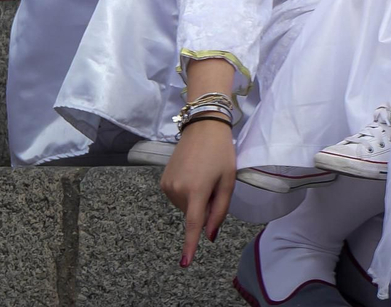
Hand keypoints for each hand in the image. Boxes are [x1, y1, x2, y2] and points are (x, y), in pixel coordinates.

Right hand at [160, 119, 234, 267]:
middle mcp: (177, 190)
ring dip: (196, 199)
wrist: (203, 127)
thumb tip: (209, 235)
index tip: (185, 263)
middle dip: (205, 206)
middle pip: (193, 214)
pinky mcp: (163, 182)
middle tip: (214, 183)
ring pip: (186, 207)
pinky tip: (194, 175)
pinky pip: (179, 197)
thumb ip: (220, 210)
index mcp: (197, 190)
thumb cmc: (221, 153)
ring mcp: (167, 186)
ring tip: (204, 175)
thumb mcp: (228, 181)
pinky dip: (188, 193)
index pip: (193, 224)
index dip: (190, 245)